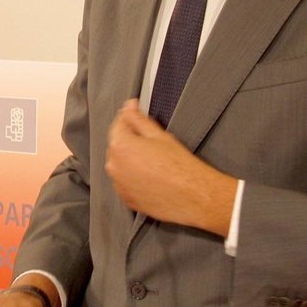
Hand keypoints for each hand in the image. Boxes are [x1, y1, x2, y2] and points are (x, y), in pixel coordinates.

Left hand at [104, 100, 236, 235]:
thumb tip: (130, 107)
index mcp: (120, 146)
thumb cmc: (179, 166)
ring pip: (121, 165)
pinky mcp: (127, 199)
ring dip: (131, 160)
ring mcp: (119, 185)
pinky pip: (126, 182)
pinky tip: (153, 175)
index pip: (118, 124)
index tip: (134, 111)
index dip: (128, 116)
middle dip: (130, 140)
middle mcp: (114, 166)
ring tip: (155, 161)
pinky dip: (134, 177)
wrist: (192, 196)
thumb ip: (139, 118)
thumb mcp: (159, 135)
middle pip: (118, 145)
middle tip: (151, 141)